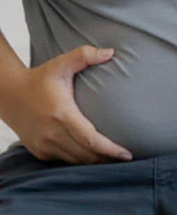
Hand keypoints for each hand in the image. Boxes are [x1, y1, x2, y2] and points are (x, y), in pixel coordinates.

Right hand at [1, 46, 132, 163]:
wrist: (8, 94)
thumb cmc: (39, 78)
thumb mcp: (60, 64)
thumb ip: (84, 55)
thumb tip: (111, 52)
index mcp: (62, 115)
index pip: (91, 140)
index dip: (110, 150)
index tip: (127, 154)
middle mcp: (52, 134)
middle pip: (87, 155)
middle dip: (108, 159)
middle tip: (127, 159)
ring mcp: (44, 145)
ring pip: (76, 161)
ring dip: (96, 162)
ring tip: (115, 160)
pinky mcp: (40, 151)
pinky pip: (65, 160)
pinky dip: (80, 160)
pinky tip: (94, 157)